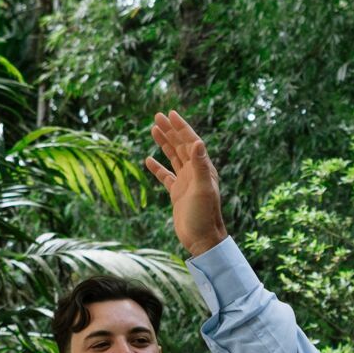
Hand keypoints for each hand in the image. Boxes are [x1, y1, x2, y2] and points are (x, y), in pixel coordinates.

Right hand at [146, 112, 230, 256]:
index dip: (181, 127)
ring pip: (173, 157)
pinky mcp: (177, 193)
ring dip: (164, 143)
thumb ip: (200, 165)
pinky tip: (148, 159)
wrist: (202, 239)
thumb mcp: (202, 189)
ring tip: (153, 129)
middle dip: (170, 130)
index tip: (170, 113)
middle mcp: (195, 172)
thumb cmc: (204, 215)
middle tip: (157, 115)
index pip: (191, 142)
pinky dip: (157, 167)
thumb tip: (198, 142)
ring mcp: (186, 182)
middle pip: (181, 146)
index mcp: (203, 168)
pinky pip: (166, 176)